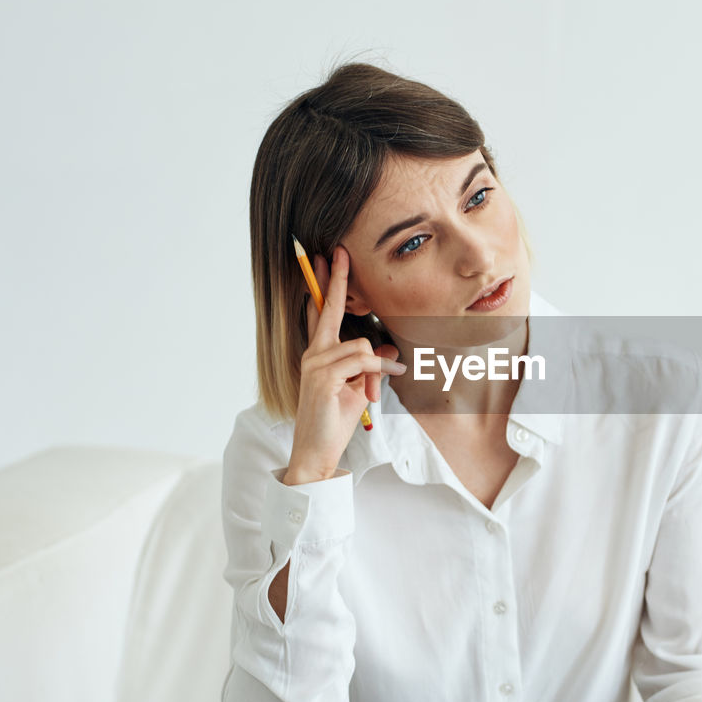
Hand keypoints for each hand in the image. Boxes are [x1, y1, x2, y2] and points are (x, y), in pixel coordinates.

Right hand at [285, 246, 403, 484]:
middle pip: (330, 309)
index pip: (321, 313)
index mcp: (319, 353)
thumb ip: (370, 364)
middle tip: (340, 252)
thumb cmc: (334, 419)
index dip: (324, 286)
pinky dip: (377, 372)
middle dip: (337, 280)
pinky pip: (362, 362)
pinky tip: (376, 390)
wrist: (316, 450)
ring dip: (377, 368)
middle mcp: (313, 353)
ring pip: (361, 346)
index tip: (327, 259)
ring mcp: (315, 364)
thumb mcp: (359, 387)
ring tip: (373, 393)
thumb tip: (388, 347)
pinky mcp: (322, 378)